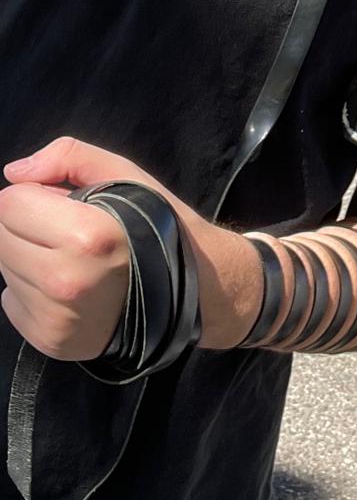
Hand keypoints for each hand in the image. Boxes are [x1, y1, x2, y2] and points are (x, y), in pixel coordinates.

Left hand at [0, 138, 263, 356]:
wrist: (194, 290)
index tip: (63, 203)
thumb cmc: (159, 224)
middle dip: (26, 226)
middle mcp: (64, 282)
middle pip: (0, 238)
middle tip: (66, 231)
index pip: (10, 204)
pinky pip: (12, 302)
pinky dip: (31, 290)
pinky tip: (68, 287)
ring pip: (4, 271)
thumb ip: (67, 156)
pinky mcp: (50, 342)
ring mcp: (56, 318)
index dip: (34, 196)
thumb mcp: (125, 173)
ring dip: (28, 258)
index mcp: (86, 235)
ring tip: (71, 260)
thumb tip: (12, 174)